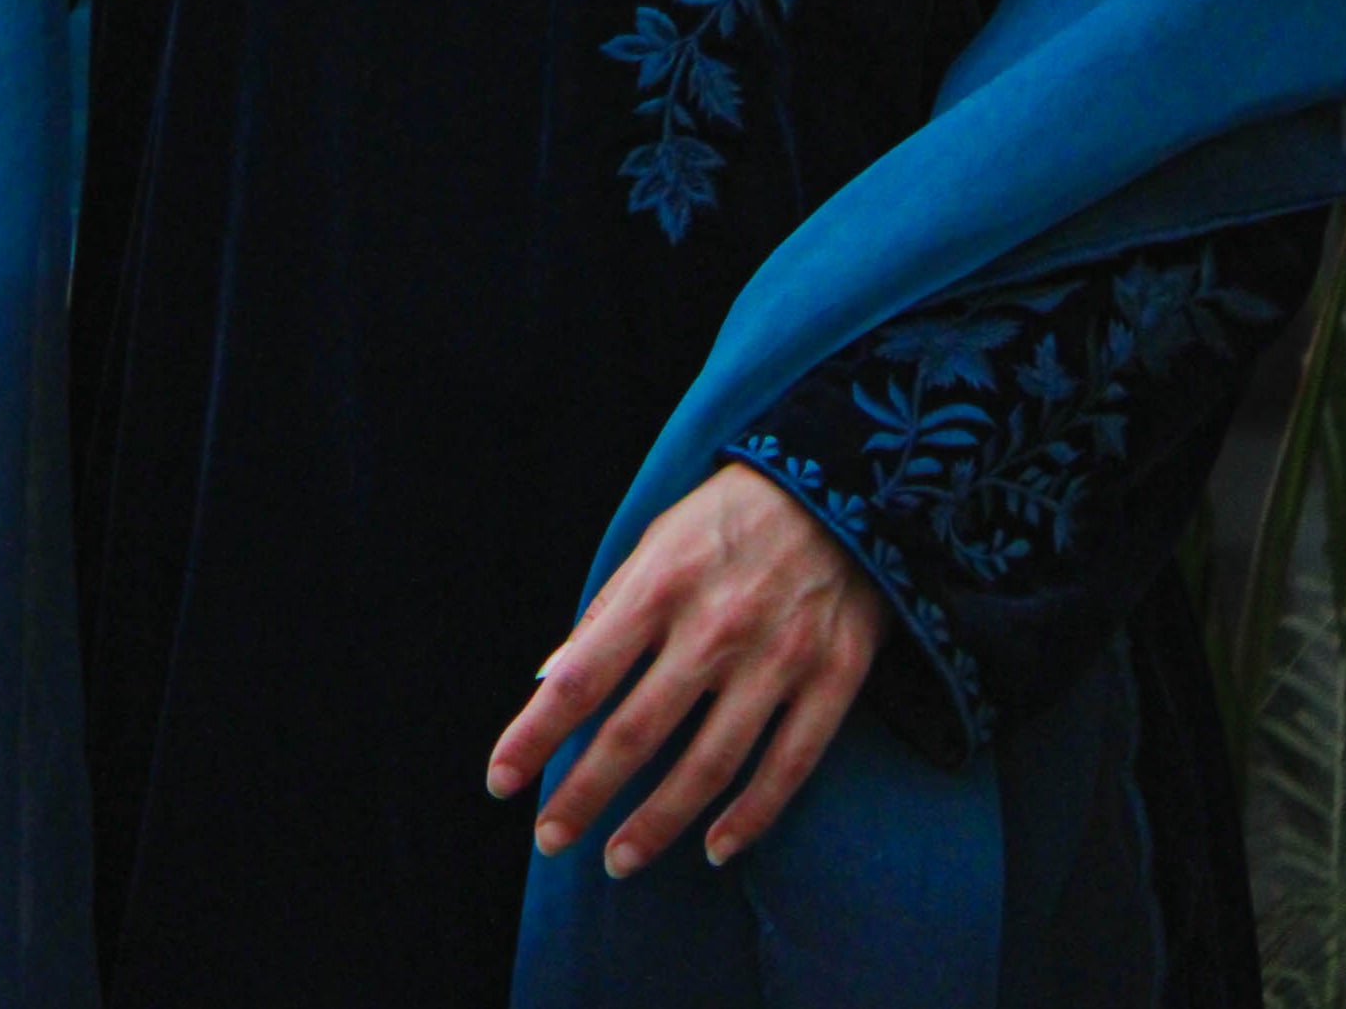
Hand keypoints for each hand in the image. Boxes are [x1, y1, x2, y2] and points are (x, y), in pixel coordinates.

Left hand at [486, 459, 888, 876]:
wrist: (844, 486)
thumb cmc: (729, 519)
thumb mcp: (656, 541)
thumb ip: (607, 611)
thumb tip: (549, 677)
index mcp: (660, 586)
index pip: (581, 678)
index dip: (536, 735)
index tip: (501, 779)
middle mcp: (714, 628)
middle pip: (636, 734)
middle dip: (585, 795)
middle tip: (550, 840)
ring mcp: (776, 659)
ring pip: (708, 766)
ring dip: (658, 822)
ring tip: (620, 860)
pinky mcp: (831, 680)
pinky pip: (787, 768)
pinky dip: (750, 818)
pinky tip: (715, 848)